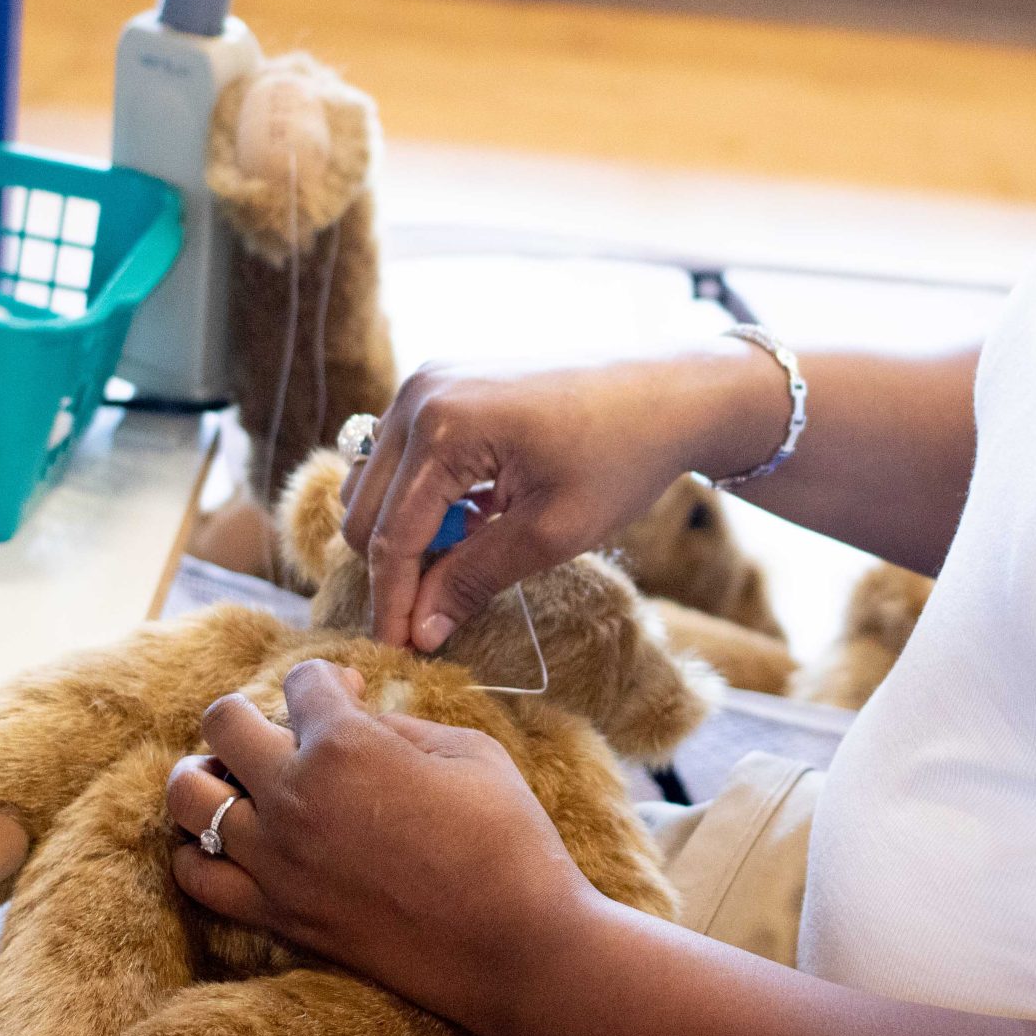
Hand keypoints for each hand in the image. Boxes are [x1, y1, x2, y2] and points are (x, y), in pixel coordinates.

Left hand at [167, 660, 599, 1029]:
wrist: (515, 944)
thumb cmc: (507, 838)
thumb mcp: (467, 751)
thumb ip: (398, 725)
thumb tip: (358, 718)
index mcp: (345, 743)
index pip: (302, 680)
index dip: (328, 680)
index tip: (349, 695)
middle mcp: (293, 796)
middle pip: (221, 724)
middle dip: (251, 712)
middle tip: (284, 733)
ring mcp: (276, 860)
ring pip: (188, 797)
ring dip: (209, 775)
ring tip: (240, 783)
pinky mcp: (276, 916)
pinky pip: (197, 876)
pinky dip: (200, 851)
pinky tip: (232, 843)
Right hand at [343, 348, 789, 648]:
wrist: (669, 392)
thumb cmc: (622, 457)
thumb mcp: (551, 532)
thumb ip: (474, 578)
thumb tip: (420, 631)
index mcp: (441, 426)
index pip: (391, 535)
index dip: (392, 602)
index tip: (399, 652)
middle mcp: (419, 394)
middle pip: (365, 509)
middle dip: (395, 569)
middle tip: (436, 616)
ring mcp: (427, 382)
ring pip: (377, 485)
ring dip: (409, 532)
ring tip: (471, 556)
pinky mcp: (443, 385)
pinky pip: (405, 458)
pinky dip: (426, 498)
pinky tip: (479, 516)